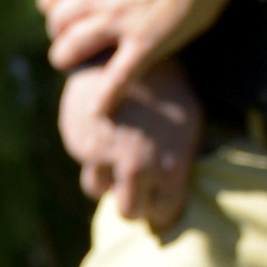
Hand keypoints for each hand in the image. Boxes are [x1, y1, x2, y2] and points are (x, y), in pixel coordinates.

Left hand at [40, 0, 249, 116]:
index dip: (51, 8)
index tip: (61, 16)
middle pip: (57, 23)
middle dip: (59, 36)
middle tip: (70, 44)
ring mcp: (120, 21)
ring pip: (72, 48)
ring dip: (68, 60)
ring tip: (76, 68)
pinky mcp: (146, 42)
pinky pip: (117, 76)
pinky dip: (106, 96)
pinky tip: (100, 110)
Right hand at [59, 60, 205, 240]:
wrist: (125, 51)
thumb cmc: (169, 89)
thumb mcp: (190, 124)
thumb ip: (180, 162)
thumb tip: (173, 192)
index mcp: (169, 168)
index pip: (163, 214)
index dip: (162, 210)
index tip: (159, 204)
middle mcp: (134, 168)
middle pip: (128, 212)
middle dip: (133, 205)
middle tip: (136, 190)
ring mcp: (102, 156)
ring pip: (98, 189)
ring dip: (107, 179)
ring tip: (117, 156)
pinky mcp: (76, 140)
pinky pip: (82, 160)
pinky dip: (91, 151)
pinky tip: (104, 129)